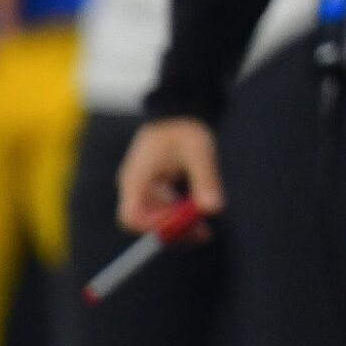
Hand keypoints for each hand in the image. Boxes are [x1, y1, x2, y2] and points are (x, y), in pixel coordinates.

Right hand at [116, 118, 223, 234]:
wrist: (179, 110)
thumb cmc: (185, 127)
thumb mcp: (199, 152)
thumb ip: (205, 179)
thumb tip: (214, 209)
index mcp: (137, 177)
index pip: (131, 215)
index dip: (154, 226)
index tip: (182, 225)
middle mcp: (134, 184)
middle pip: (145, 220)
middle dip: (173, 230)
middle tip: (202, 235)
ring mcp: (142, 185)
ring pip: (156, 215)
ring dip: (179, 224)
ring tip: (205, 233)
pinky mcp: (154, 185)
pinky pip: (163, 206)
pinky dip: (179, 213)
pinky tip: (200, 217)